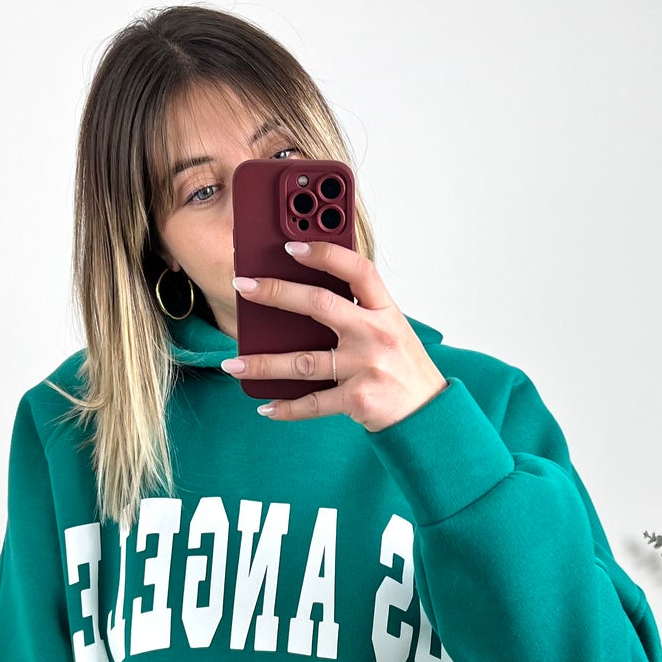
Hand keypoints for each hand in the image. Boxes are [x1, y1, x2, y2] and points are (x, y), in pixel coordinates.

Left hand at [223, 239, 446, 430]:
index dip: (325, 253)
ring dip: (263, 364)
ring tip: (233, 364)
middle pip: (320, 305)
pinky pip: (313, 403)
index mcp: (386, 311)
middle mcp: (376, 334)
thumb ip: (360, 310)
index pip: (357, 270)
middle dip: (276, 293)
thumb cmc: (404, 368)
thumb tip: (306, 294)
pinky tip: (266, 407)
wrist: (428, 414)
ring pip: (303, 361)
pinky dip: (286, 408)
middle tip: (244, 287)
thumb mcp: (392, 329)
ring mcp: (366, 366)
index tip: (292, 247)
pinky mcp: (358, 399)